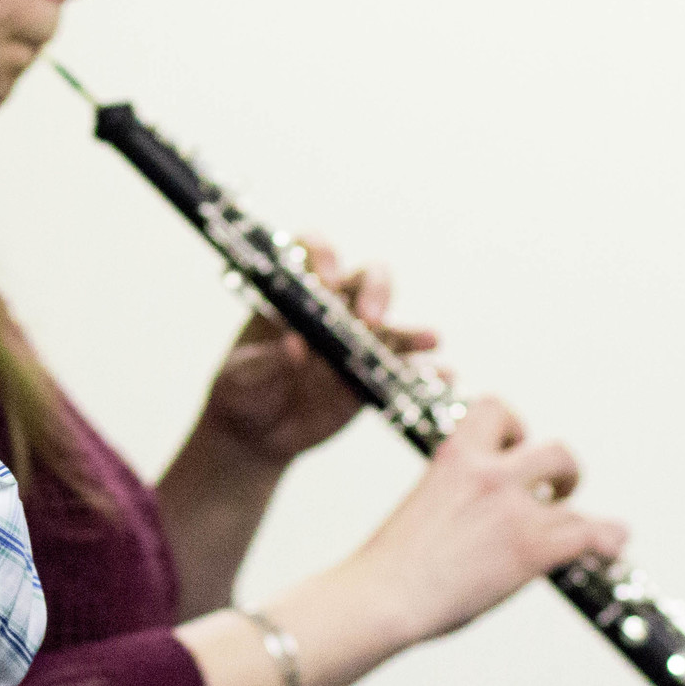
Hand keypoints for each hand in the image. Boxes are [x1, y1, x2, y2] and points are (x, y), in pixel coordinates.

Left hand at [197, 240, 436, 468]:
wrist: (256, 433)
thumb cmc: (242, 390)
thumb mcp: (242, 376)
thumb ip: (266, 361)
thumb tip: (296, 345)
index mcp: (292, 296)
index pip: (311, 252)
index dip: (323, 255)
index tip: (326, 281)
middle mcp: (331, 310)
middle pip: (365, 278)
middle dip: (374, 289)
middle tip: (370, 317)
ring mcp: (356, 344)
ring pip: (392, 325)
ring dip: (412, 331)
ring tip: (430, 338)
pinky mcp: (372, 378)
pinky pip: (406, 372)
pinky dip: (427, 373)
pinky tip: (442, 377)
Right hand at [340, 396, 626, 647]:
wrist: (383, 596)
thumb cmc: (389, 563)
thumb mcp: (421, 503)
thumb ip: (453, 493)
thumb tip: (473, 515)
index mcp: (454, 456)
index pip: (497, 409)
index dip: (514, 426)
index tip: (511, 446)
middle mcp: (489, 474)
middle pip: (555, 451)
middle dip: (561, 471)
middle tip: (556, 489)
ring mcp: (514, 511)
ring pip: (573, 499)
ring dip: (578, 516)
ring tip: (581, 529)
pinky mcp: (533, 549)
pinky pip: (592, 534)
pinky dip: (608, 541)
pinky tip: (611, 548)